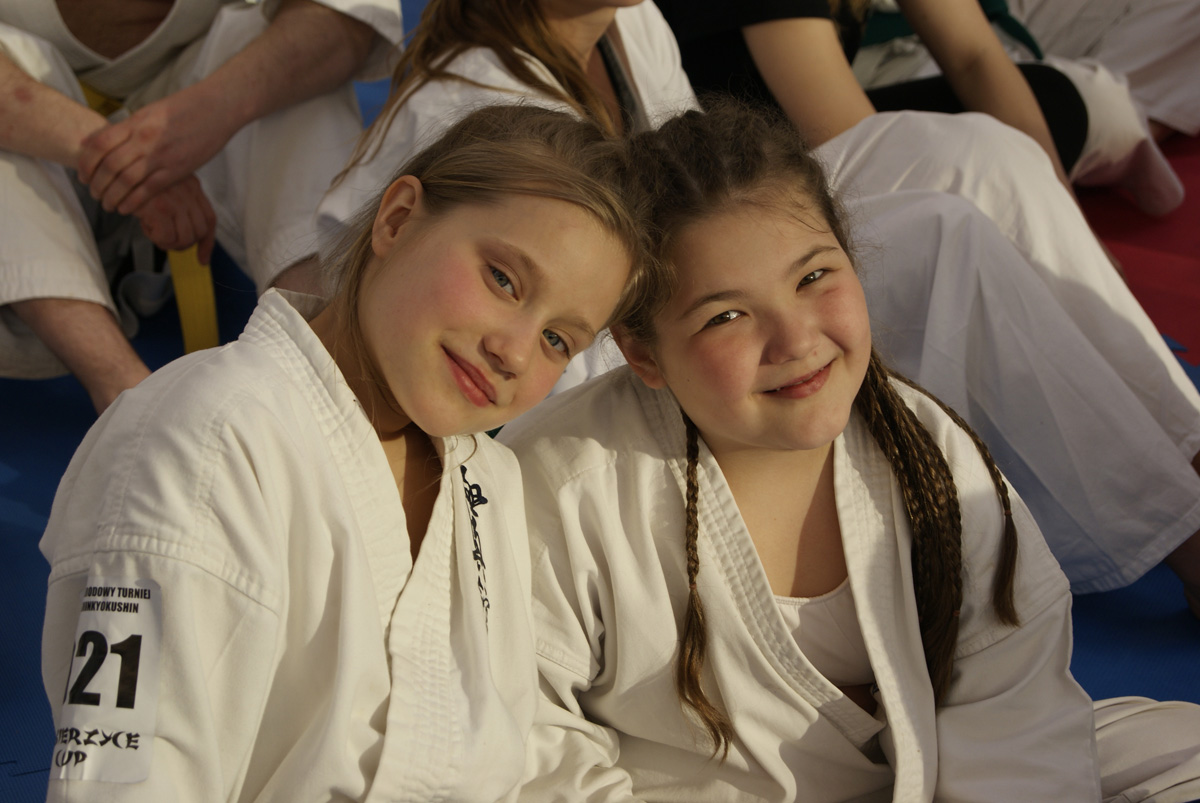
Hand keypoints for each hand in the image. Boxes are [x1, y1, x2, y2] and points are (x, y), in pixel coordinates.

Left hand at [78, 85, 237, 214]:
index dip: (86, 163)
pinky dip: (133, 202)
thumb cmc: (187, 108)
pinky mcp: (177, 170)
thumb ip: (130, 127)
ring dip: (112, 196)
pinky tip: (126, 208)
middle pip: (109, 166)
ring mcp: (161, 156)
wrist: (218, 108)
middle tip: (94, 193)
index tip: (83, 175)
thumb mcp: (151, 112)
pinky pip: (148, 191)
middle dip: (97, 184)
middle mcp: (144, 139)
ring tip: (107, 204)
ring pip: (125, 181)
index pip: (99, 144)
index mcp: (136, 123)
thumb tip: (107, 140)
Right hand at [133, 175, 217, 264]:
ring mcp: (175, 199)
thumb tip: (187, 239)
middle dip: (184, 244)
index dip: (207, 242)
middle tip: (166, 241)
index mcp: (192, 185)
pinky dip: (156, 239)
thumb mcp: (165, 189)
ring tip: (154, 233)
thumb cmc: (136, 183)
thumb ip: (180, 208)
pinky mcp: (160, 208)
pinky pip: (167, 238)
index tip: (202, 259)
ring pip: (185, 238)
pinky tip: (146, 227)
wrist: (113, 172)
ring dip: (169, 244)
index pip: (209, 219)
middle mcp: (188, 191)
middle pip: (199, 231)